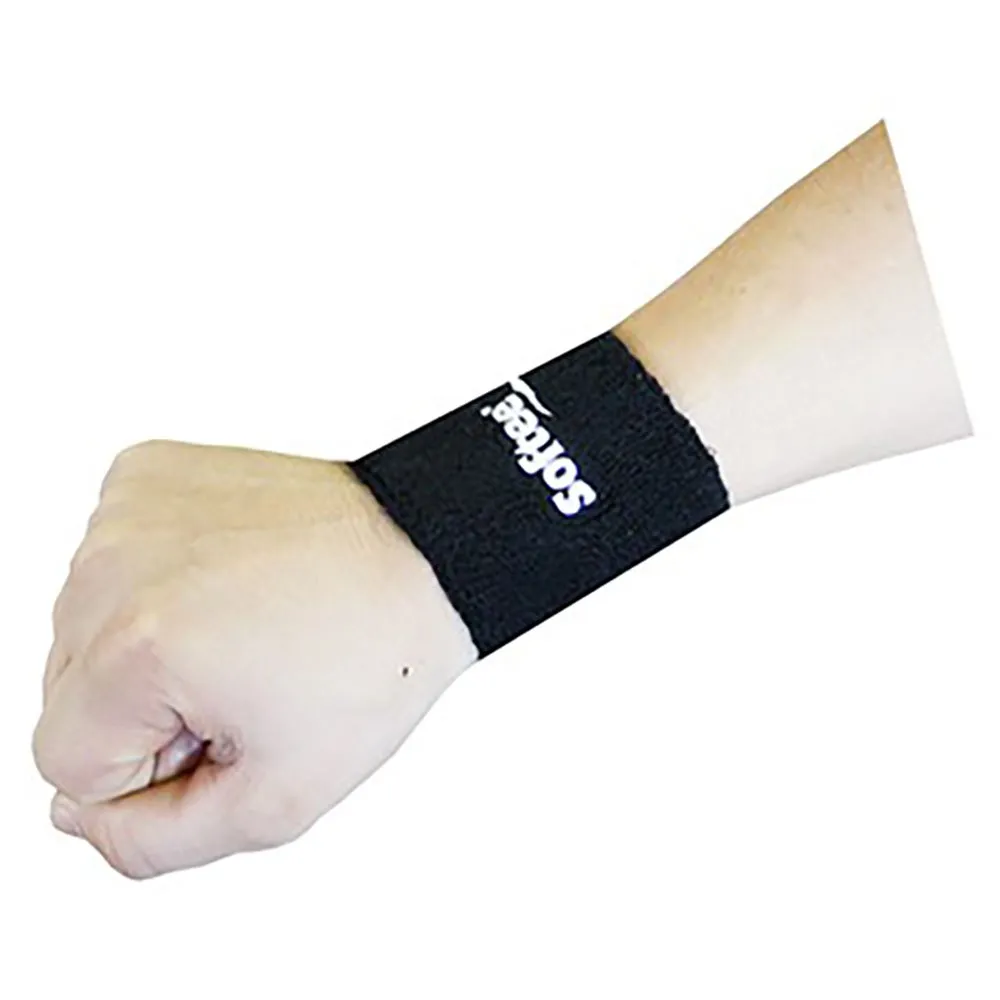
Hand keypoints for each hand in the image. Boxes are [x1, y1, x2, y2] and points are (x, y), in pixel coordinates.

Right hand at [33, 441, 475, 877]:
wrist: (425, 552)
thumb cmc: (375, 657)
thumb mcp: (278, 800)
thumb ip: (152, 841)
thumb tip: (73, 815)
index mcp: (136, 648)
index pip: (65, 765)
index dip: (154, 769)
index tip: (232, 725)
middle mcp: (112, 566)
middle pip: (68, 693)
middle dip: (147, 708)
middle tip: (247, 677)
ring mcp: (125, 509)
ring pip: (86, 627)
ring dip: (151, 644)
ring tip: (247, 624)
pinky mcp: (144, 472)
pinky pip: (114, 562)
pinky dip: (159, 581)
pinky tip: (231, 577)